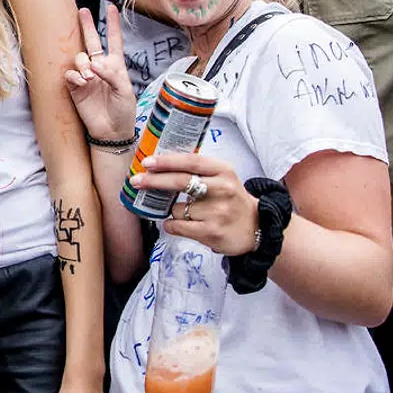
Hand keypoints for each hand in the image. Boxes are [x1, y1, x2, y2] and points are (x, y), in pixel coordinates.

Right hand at [65, 6, 136, 140]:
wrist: (110, 131)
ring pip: (79, 58)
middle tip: (81, 11)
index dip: (112, 24)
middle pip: (92, 41)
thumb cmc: (123, 110)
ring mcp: (86, 77)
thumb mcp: (124, 90)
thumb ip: (111, 74)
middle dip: (87, 26)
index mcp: (115, 66)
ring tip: (89, 77)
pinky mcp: (75, 88)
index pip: (114, 40)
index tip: (111, 7)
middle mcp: (99, 68)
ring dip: (83, 64)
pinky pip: (70, 74)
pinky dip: (74, 76)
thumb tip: (93, 64)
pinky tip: (81, 83)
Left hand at [136, 152, 259, 254]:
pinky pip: (177, 226)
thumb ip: (197, 170)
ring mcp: (218, 211)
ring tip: (188, 213)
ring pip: (177, 208)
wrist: (256, 227)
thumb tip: (157, 164)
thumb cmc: (230, 199)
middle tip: (135, 181)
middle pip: (180, 182)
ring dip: (172, 211)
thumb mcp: (222, 177)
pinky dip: (171, 225)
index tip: (147, 162)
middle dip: (153, 181)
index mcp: (223, 170)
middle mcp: (222, 189)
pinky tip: (178, 224)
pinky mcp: (212, 231)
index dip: (166, 161)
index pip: (191, 161)